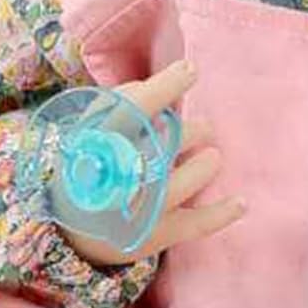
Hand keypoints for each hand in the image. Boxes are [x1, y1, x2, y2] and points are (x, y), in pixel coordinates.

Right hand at [62, 59, 245, 266]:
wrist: (66, 229)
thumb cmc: (90, 163)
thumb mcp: (91, 128)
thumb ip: (125, 100)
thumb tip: (173, 78)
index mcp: (95, 145)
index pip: (131, 109)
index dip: (163, 87)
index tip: (190, 71)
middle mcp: (116, 178)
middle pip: (165, 143)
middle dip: (192, 131)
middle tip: (203, 129)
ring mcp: (136, 211)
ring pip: (183, 181)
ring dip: (205, 164)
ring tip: (211, 157)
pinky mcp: (153, 237)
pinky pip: (195, 225)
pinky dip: (221, 213)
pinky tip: (241, 202)